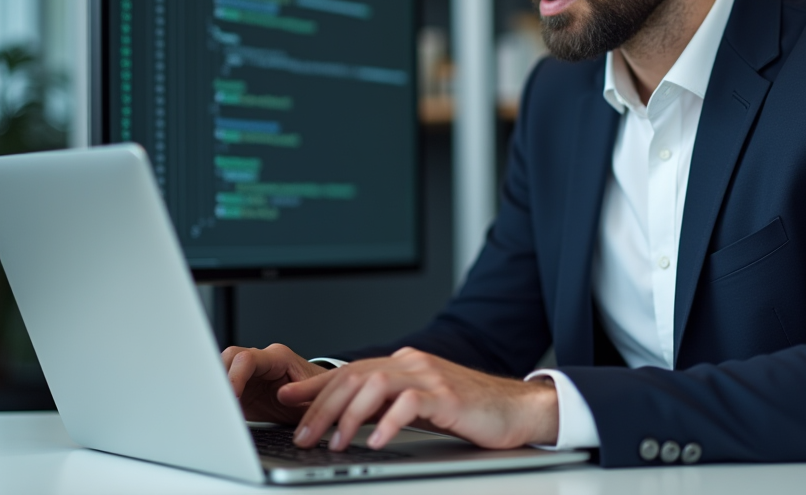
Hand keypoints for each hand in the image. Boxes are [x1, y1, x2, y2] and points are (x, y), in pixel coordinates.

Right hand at [222, 343, 330, 423]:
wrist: (321, 398)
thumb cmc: (318, 394)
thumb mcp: (313, 397)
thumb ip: (300, 395)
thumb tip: (281, 396)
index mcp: (278, 358)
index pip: (248, 358)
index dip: (235, 376)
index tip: (231, 397)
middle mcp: (261, 361)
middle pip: (229, 358)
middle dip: (219, 378)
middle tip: (217, 403)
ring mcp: (250, 373)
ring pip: (222, 369)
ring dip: (216, 388)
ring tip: (215, 409)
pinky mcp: (243, 388)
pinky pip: (224, 387)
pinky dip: (219, 398)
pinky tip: (219, 412)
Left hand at [277, 347, 558, 451]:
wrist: (517, 409)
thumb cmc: (469, 411)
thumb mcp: (421, 406)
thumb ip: (388, 404)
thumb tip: (348, 419)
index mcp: (403, 363)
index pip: (350, 371)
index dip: (316, 386)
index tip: (287, 401)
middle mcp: (413, 363)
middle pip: (355, 377)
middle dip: (323, 407)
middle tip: (304, 434)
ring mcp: (430, 377)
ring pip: (375, 385)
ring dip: (349, 416)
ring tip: (336, 443)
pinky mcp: (448, 396)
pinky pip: (408, 404)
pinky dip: (387, 423)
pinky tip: (376, 441)